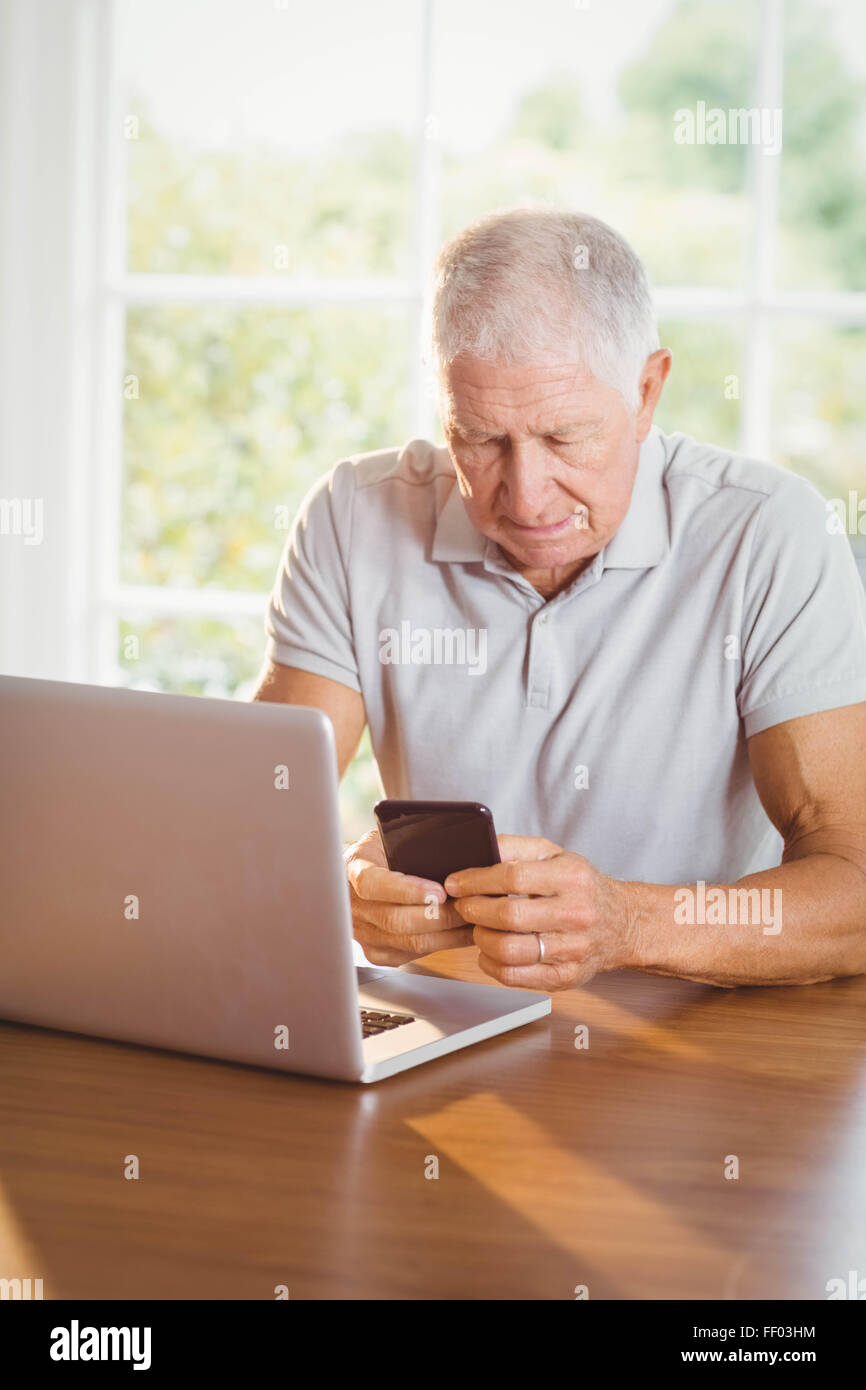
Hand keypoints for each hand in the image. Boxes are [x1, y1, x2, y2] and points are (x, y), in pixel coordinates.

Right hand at [344, 829, 474, 965]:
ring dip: (447, 934)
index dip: (407, 890)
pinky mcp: (376, 951)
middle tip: (469, 906)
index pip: (374, 884)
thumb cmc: (381, 851)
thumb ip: (410, 842)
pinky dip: (441, 945)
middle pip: (396, 920)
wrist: (358, 873)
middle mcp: (353, 905)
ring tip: (472, 920)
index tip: (440, 891)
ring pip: (409, 942)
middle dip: (440, 915)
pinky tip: (459, 933)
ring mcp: (363, 932)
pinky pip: (412, 954)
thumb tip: (452, 847)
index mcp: (353, 869)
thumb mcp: (390, 836)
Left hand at [444, 835, 635, 989]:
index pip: (512, 877)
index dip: (476, 881)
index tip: (456, 883)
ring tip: (479, 928)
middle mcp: (576, 914)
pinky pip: (515, 977)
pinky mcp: (567, 977)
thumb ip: (516, 847)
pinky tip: (490, 951)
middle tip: (464, 906)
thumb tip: (478, 850)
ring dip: (481, 939)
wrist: (623, 923)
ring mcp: (573, 949)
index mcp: (572, 878)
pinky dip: (491, 964)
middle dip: (474, 910)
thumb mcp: (555, 855)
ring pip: (509, 950)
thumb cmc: (581, 887)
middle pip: (508, 916)